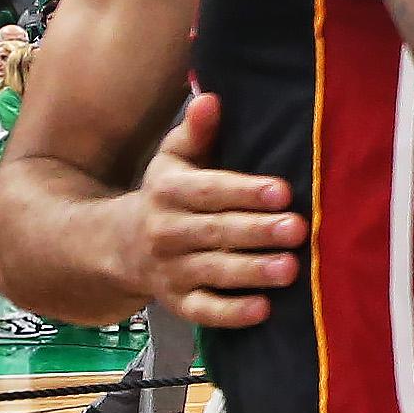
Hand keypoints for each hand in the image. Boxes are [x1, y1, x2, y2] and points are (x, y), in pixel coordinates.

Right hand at [122, 92, 304, 327]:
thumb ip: (195, 131)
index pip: (209, 191)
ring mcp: (171, 270)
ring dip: (251, 272)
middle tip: (297, 229)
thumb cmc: (166, 194)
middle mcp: (167, 232)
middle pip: (216, 232)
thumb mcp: (173, 159)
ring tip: (290, 269)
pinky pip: (203, 312)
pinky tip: (263, 310)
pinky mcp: (178, 302)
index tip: (283, 190)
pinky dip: (231, 314)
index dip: (245, 191)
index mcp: (169, 192)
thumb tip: (210, 98)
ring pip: (213, 272)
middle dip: (257, 231)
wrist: (116, 245)